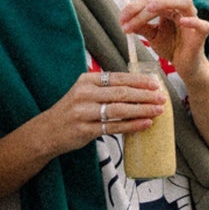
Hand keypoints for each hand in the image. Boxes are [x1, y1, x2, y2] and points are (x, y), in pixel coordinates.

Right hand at [38, 68, 167, 156]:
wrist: (47, 131)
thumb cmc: (71, 111)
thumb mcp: (84, 92)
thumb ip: (105, 88)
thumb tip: (138, 87)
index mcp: (86, 80)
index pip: (118, 78)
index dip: (139, 81)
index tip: (155, 84)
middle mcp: (84, 94)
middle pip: (121, 93)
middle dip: (145, 96)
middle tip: (161, 98)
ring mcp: (84, 112)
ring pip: (119, 110)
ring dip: (141, 110)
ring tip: (157, 111)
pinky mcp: (85, 130)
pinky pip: (114, 127)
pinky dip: (131, 125)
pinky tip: (145, 124)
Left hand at [116, 0, 208, 85]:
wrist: (185, 66)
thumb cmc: (171, 47)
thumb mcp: (152, 37)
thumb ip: (141, 28)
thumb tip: (124, 21)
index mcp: (168, 8)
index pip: (150, 0)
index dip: (134, 7)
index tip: (121, 19)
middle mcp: (181, 9)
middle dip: (143, 7)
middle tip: (127, 18)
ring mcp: (193, 18)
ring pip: (184, 2)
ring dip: (166, 3)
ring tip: (150, 9)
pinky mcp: (202, 32)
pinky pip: (201, 24)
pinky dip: (193, 21)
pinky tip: (182, 22)